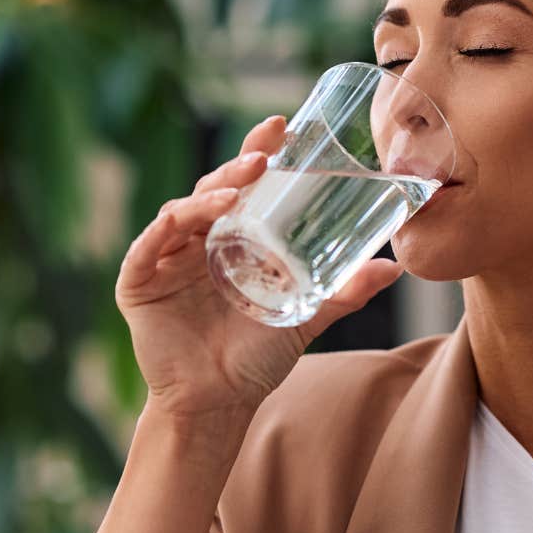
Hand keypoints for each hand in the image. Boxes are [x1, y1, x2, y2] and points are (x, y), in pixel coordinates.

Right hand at [114, 114, 406, 420]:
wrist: (218, 404)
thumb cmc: (256, 357)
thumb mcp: (306, 317)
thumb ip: (345, 292)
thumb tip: (394, 268)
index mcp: (230, 238)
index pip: (243, 185)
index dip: (257, 152)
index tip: (282, 128)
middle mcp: (196, 241)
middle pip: (212, 191)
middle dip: (236, 168)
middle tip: (263, 156)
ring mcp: (165, 260)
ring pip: (180, 213)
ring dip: (205, 198)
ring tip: (237, 194)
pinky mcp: (138, 284)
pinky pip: (145, 250)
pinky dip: (160, 232)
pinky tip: (178, 222)